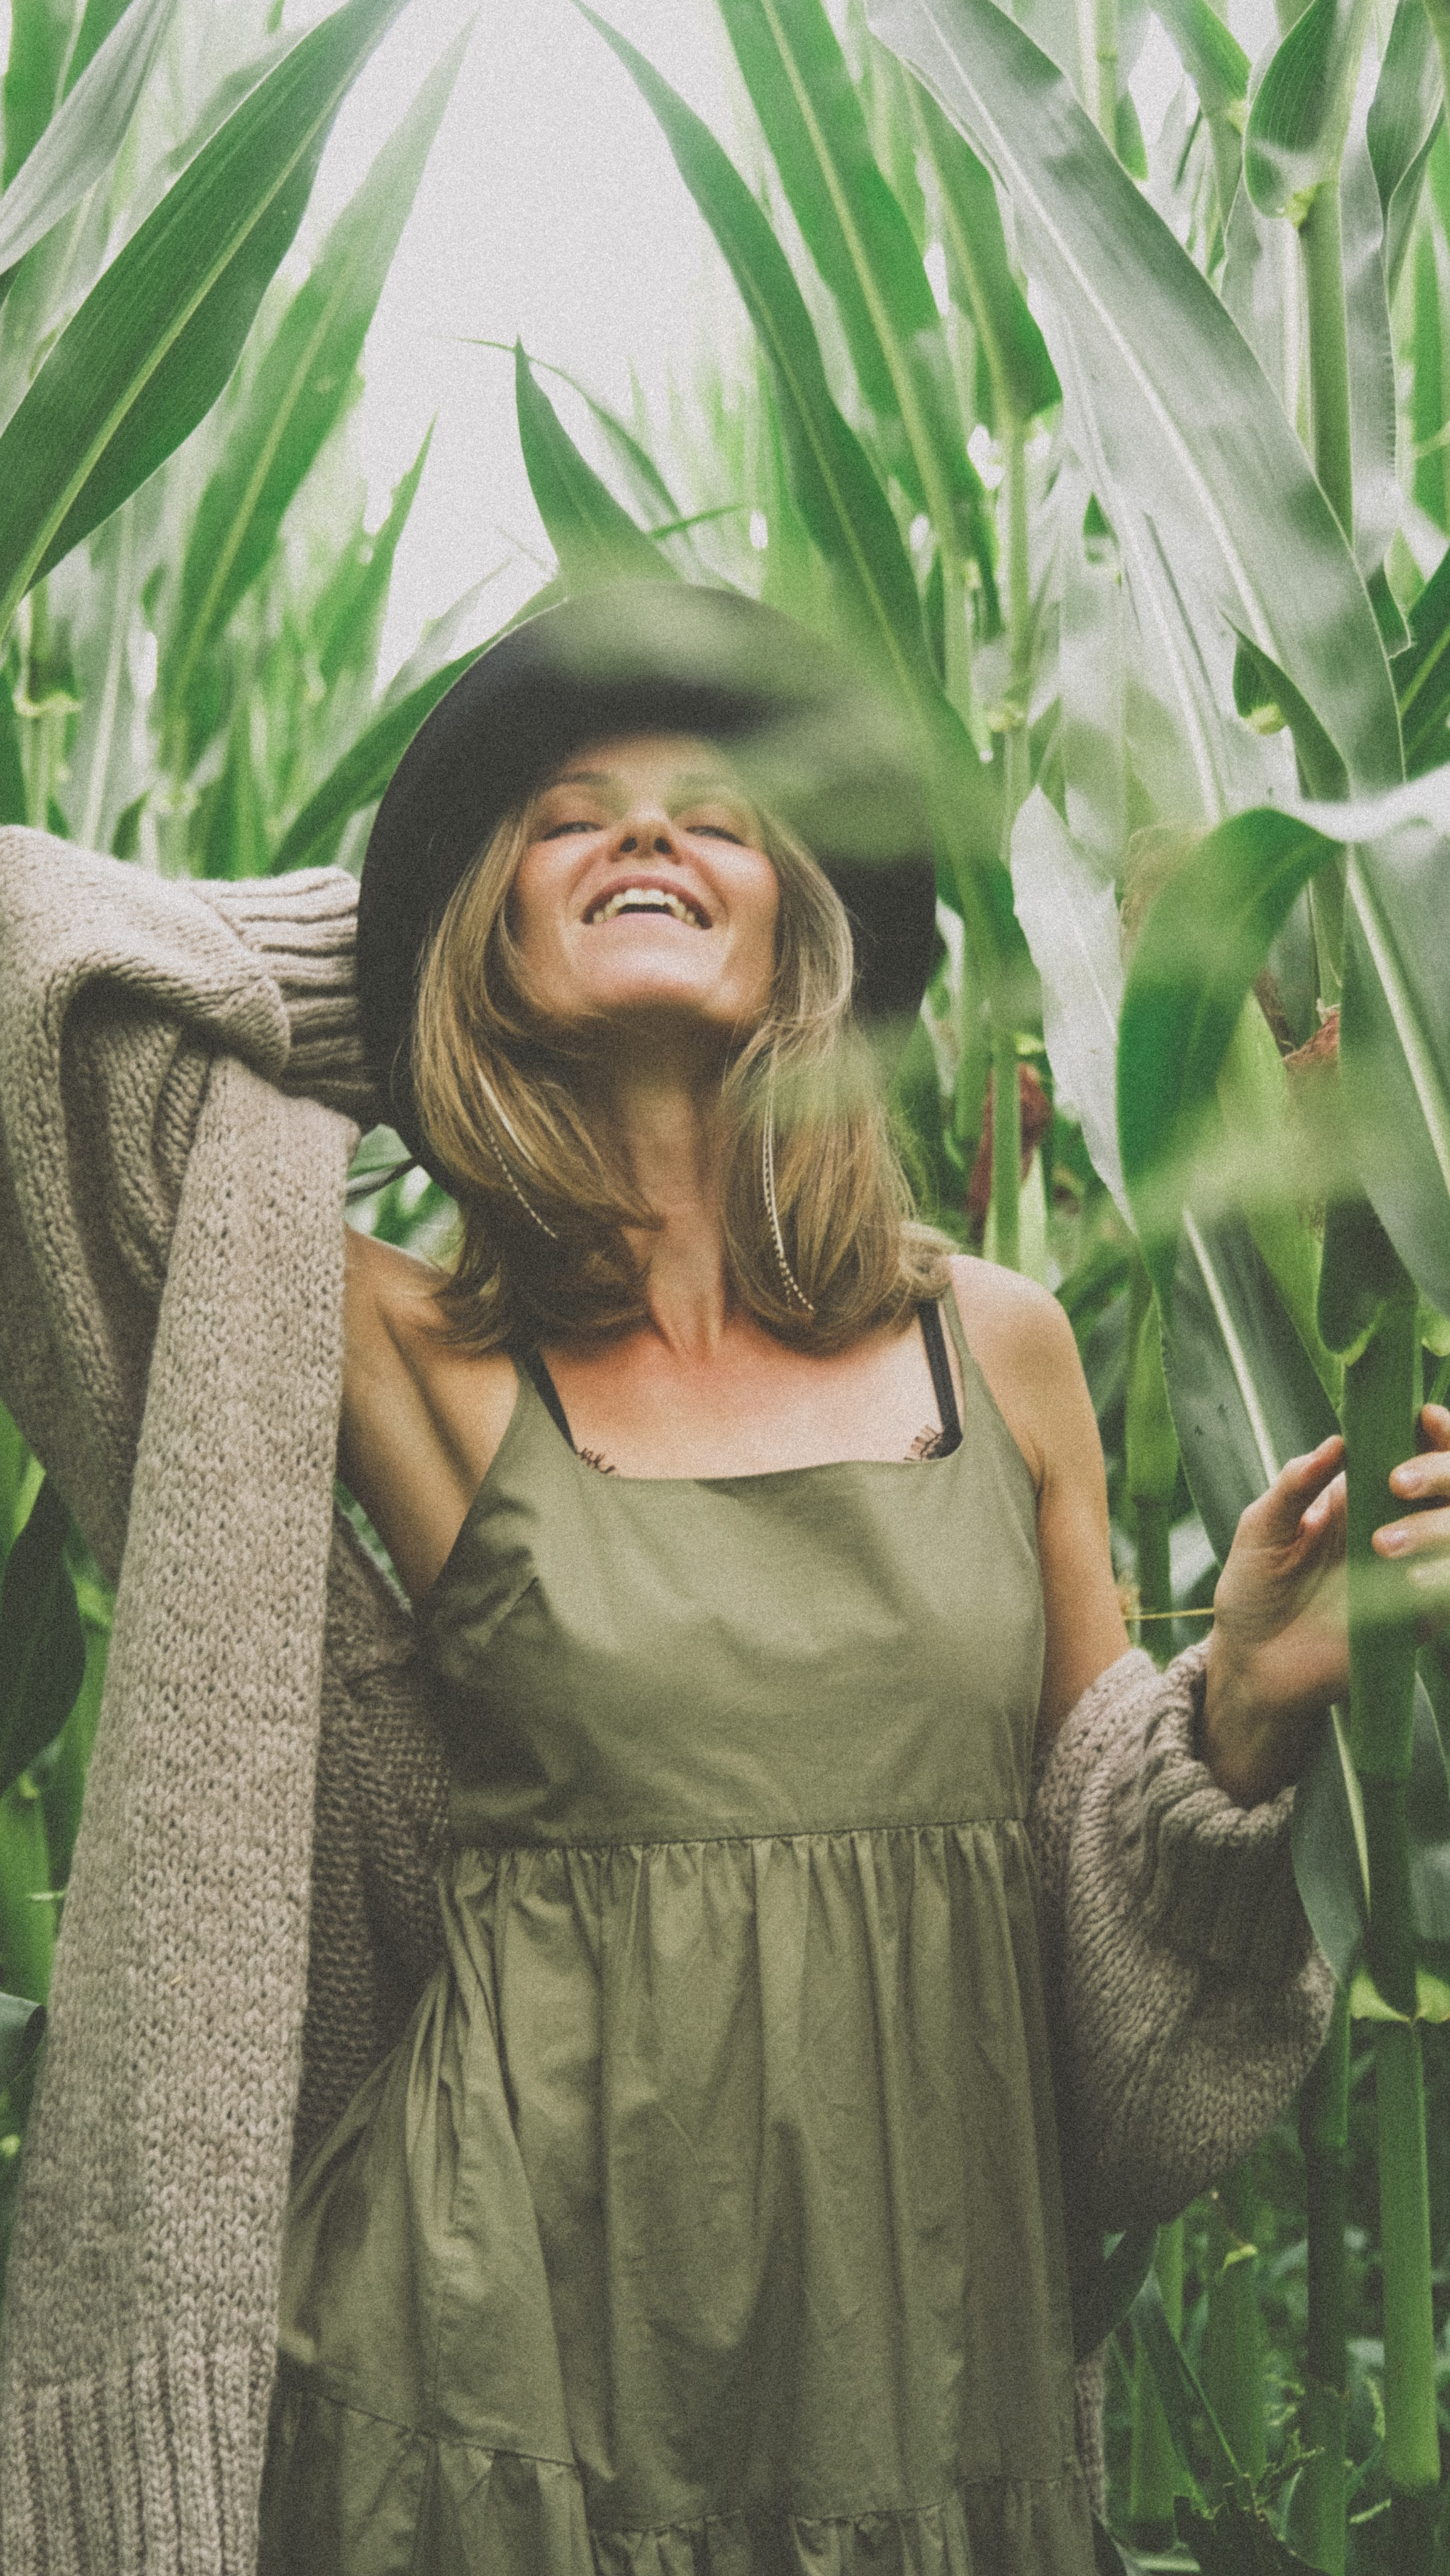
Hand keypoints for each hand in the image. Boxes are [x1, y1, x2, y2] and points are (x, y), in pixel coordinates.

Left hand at [1202, 1405, 1449, 1805]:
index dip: (1434, 1432)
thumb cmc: (1254, 1589)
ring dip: (1435, 1528)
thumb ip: (1293, 1487)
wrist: (1252, 1663)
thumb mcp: (1261, 1530)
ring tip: (1381, 1544)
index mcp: (1361, 1497)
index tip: (1423, 1417)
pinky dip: (1438, 1579)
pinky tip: (1410, 1581)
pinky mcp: (1416, 1618)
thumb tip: (1336, 1444)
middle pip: (1449, 1487)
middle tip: (1397, 1481)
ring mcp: (1411, 1572)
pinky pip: (1445, 1591)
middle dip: (1439, 1472)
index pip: (1414, 1454)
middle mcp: (1396, 1527)